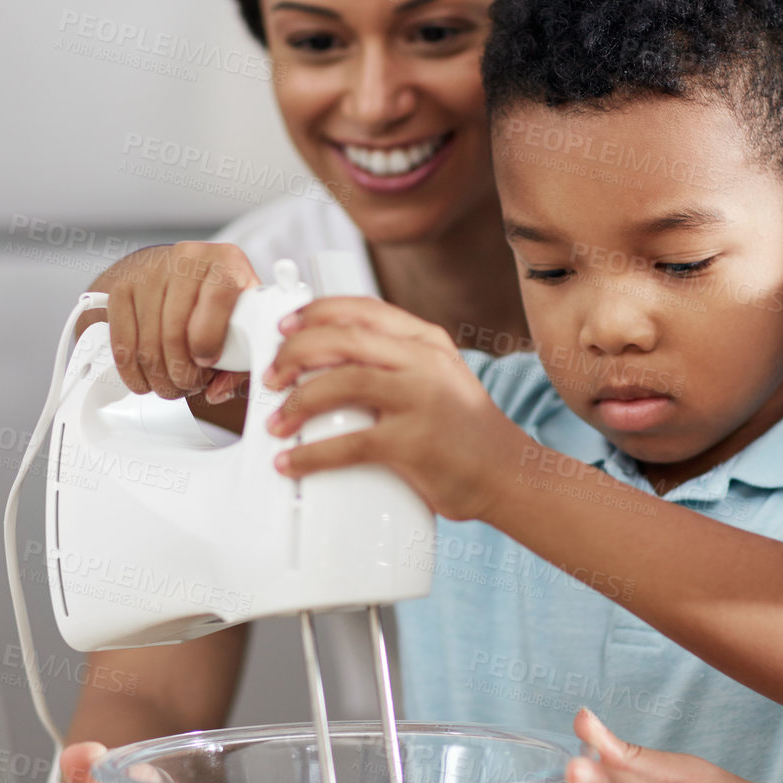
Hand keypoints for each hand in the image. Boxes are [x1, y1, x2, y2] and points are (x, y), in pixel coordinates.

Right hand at [92, 242, 258, 404]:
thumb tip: (216, 391)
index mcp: (226, 262)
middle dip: (182, 373)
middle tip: (189, 385)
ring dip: (158, 378)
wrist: (180, 270)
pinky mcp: (122, 288)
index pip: (218, 299)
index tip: (207, 363)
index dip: (210, 340)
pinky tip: (146, 380)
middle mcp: (186, 259)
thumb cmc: (219, 299)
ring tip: (172, 385)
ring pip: (147, 343)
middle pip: (175, 330)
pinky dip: (132, 371)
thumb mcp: (243, 320)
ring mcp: (149, 272)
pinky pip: (122, 342)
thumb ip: (241, 360)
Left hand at [264, 296, 526, 519]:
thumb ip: (396, 363)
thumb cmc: (466, 432)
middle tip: (272, 377)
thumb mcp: (439, 377)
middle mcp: (424, 361)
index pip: (362, 309)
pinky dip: (310, 453)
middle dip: (294, 354)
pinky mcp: (414, 443)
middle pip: (343, 338)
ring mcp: (421, 400)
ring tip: (277, 422)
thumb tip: (328, 364)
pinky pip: (348, 443)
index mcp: (427, 341)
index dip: (315, 313)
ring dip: (295, 401)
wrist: (510, 474)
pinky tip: (292, 461)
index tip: (286, 328)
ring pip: (340, 383)